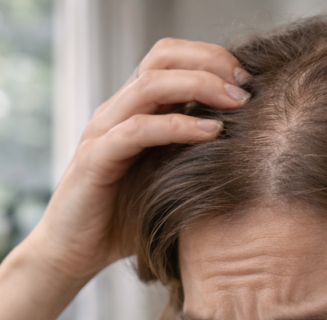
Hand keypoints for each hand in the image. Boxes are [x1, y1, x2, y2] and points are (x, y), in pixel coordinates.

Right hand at [0, 39, 250, 319]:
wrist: (73, 254)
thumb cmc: (124, 221)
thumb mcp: (168, 182)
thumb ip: (195, 159)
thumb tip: (252, 150)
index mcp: (133, 110)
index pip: (170, 58)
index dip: (211, 57)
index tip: (249, 79)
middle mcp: (116, 111)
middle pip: (162, 58)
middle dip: (210, 62)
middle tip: (246, 84)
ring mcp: (103, 132)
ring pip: (151, 85)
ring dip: (200, 86)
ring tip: (236, 102)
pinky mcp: (95, 159)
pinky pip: (138, 130)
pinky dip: (178, 126)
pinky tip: (212, 134)